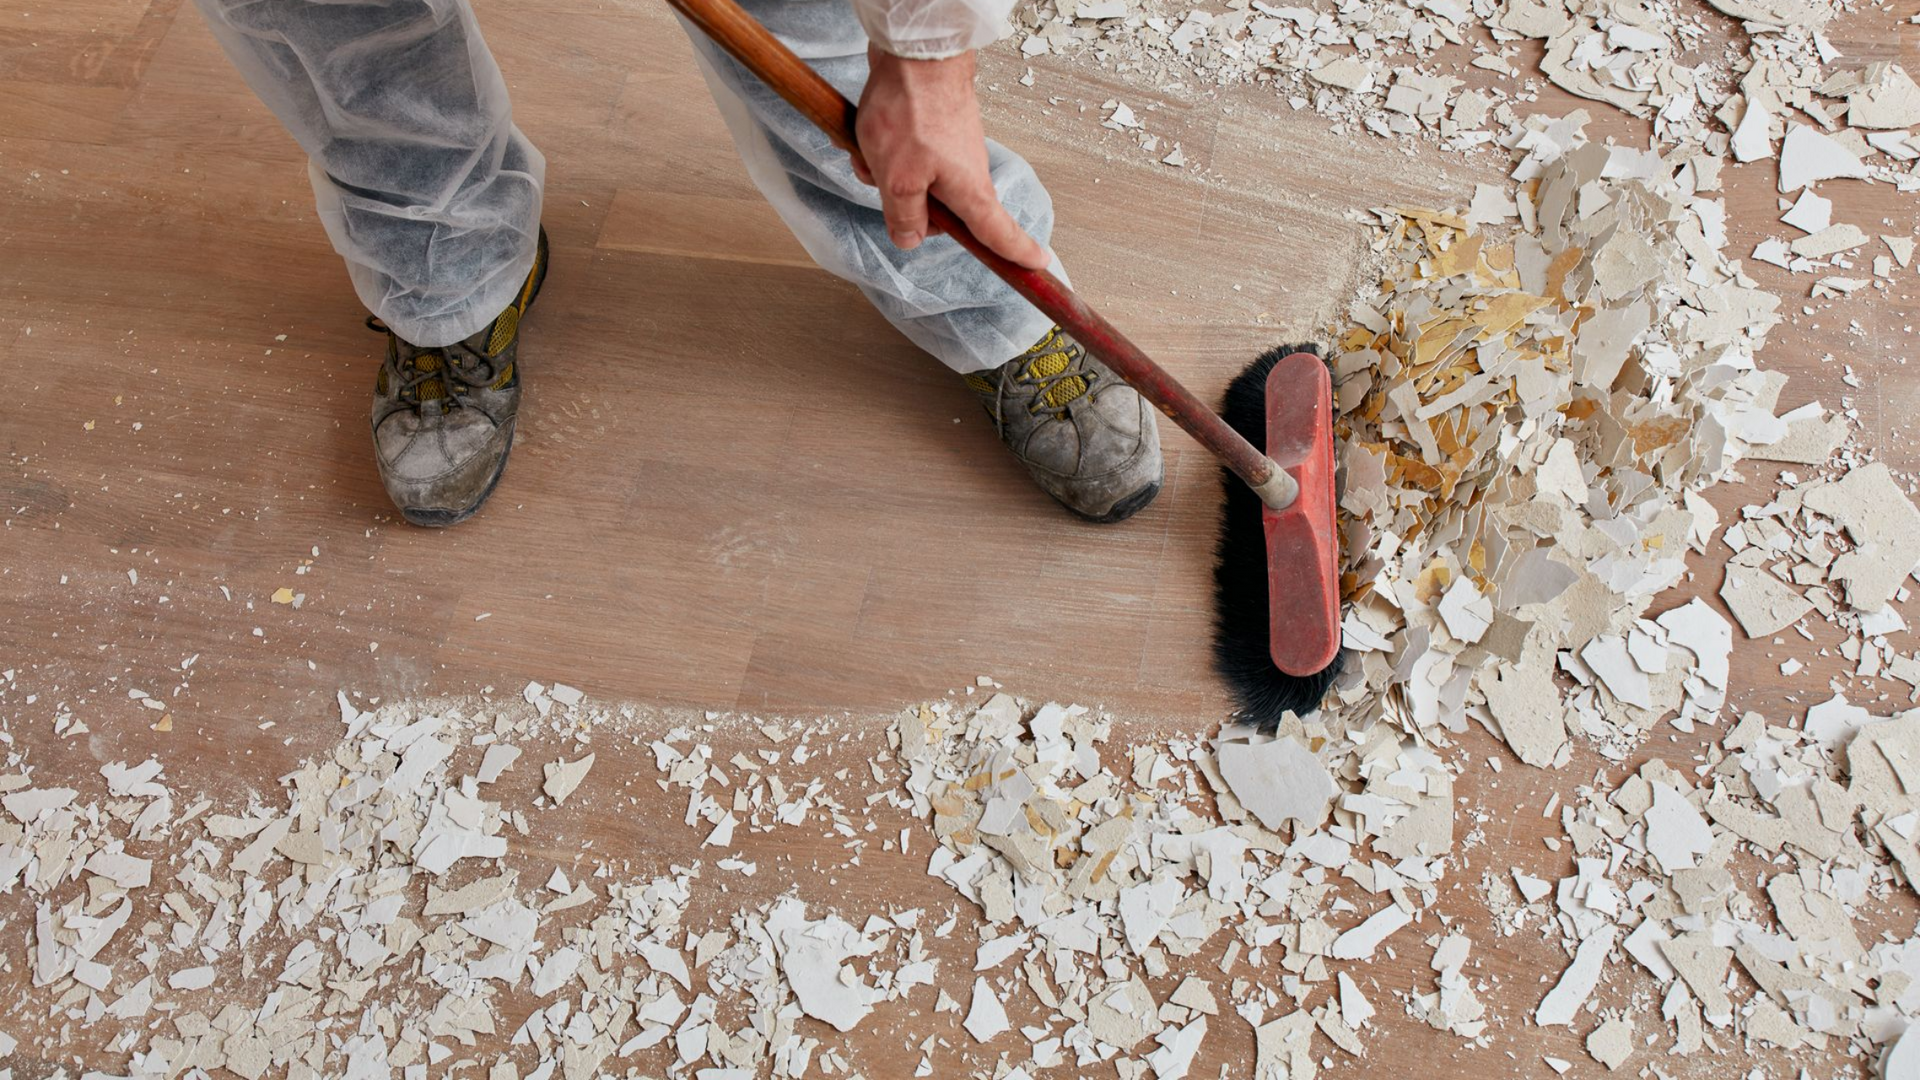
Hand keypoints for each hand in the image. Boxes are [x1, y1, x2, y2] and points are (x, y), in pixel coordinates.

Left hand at [853, 46, 1049, 270]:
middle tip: (884, 186)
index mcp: (970, 192)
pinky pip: (908, 157)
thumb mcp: (898, 180)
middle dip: (907, 208)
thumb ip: (904, 218)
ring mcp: (952, 150)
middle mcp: (967, 172)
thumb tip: (911, 240)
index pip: (999, 233)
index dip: (1017, 253)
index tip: (1036, 266)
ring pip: (916, 182)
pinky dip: (886, 152)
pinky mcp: (936, 131)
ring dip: (888, 174)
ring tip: (872, 153)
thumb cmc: (911, 112)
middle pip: (942, 213)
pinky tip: (869, 137)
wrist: (914, 51)